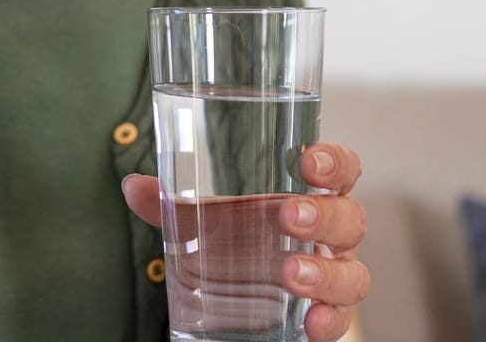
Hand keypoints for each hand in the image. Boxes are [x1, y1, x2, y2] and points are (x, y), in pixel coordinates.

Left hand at [122, 143, 370, 341]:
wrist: (251, 296)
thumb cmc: (239, 239)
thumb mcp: (206, 218)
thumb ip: (171, 202)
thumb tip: (133, 187)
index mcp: (310, 197)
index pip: (341, 170)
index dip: (334, 162)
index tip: (308, 162)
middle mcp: (331, 236)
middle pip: (349, 219)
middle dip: (323, 216)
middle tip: (287, 215)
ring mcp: (334, 276)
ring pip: (353, 273)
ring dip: (325, 273)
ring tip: (291, 275)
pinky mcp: (326, 315)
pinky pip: (341, 321)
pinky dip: (330, 322)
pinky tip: (312, 324)